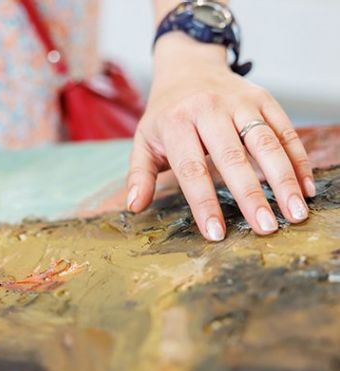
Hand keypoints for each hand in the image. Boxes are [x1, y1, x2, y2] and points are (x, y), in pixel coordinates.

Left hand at [127, 33, 314, 240]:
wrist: (187, 67)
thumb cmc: (165, 113)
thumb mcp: (144, 140)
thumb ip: (139, 174)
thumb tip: (134, 207)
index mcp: (176, 123)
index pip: (192, 170)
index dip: (204, 203)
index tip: (217, 234)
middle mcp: (208, 110)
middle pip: (233, 157)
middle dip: (251, 196)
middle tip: (266, 228)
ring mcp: (239, 102)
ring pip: (265, 142)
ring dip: (283, 179)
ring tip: (296, 213)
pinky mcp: (262, 98)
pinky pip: (284, 129)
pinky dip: (297, 158)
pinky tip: (305, 186)